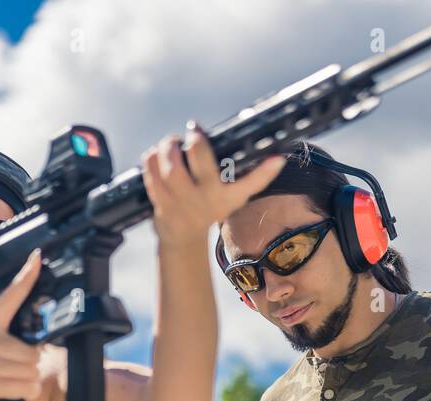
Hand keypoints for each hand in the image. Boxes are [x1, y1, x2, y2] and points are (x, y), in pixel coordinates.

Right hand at [0, 249, 44, 400]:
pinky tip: (12, 392)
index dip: (26, 277)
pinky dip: (26, 393)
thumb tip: (37, 345)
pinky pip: (24, 387)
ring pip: (32, 370)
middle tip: (9, 372)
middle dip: (29, 366)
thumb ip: (2, 339)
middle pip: (33, 351)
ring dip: (28, 381)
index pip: (9, 296)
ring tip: (7, 382)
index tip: (38, 257)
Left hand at [140, 125, 286, 246]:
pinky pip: (151, 172)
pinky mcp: (160, 203)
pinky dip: (152, 158)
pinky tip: (157, 156)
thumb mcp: (234, 196)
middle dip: (194, 141)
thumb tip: (279, 158)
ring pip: (170, 167)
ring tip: (171, 144)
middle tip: (191, 133)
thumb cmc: (212, 206)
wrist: (183, 238)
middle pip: (201, 163)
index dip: (266, 170)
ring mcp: (181, 204)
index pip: (252, 184)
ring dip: (168, 148)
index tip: (277, 158)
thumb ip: (254, 177)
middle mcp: (206, 201)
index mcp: (228, 197)